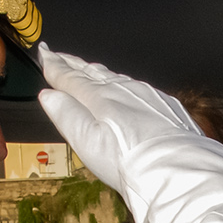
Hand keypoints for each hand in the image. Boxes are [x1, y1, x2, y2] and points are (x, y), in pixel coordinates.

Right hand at [35, 48, 203, 193]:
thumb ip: (66, 115)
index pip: (71, 77)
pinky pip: (137, 87)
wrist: (176, 169)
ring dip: (97, 72)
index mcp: (101, 98)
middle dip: (73, 63)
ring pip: (116, 77)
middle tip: (59, 55)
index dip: (55, 65)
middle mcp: (124, 90)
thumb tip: (49, 95)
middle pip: (93, 72)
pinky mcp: (165, 105)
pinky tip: (124, 88)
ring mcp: (146, 96)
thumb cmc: (131, 162)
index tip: (45, 53)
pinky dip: (123, 83)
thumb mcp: (87, 142)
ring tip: (86, 68)